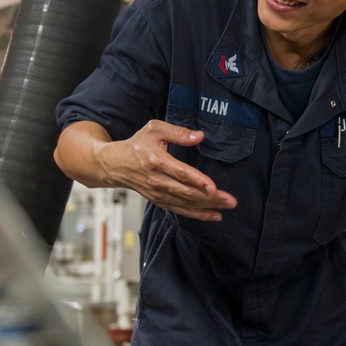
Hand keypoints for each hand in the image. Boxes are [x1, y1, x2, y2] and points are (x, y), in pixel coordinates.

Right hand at [96, 120, 236, 220]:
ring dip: (207, 207)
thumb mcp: (154, 129)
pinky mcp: (159, 200)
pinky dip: (197, 214)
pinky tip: (213, 215)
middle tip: (230, 200)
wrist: (115, 164)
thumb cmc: (136, 144)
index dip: (197, 181)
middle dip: (210, 198)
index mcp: (156, 161)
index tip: (213, 186)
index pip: (180, 173)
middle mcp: (157, 180)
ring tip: (226, 207)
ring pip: (185, 203)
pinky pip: (180, 210)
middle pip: (186, 192)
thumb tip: (199, 136)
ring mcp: (157, 193)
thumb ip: (178, 132)